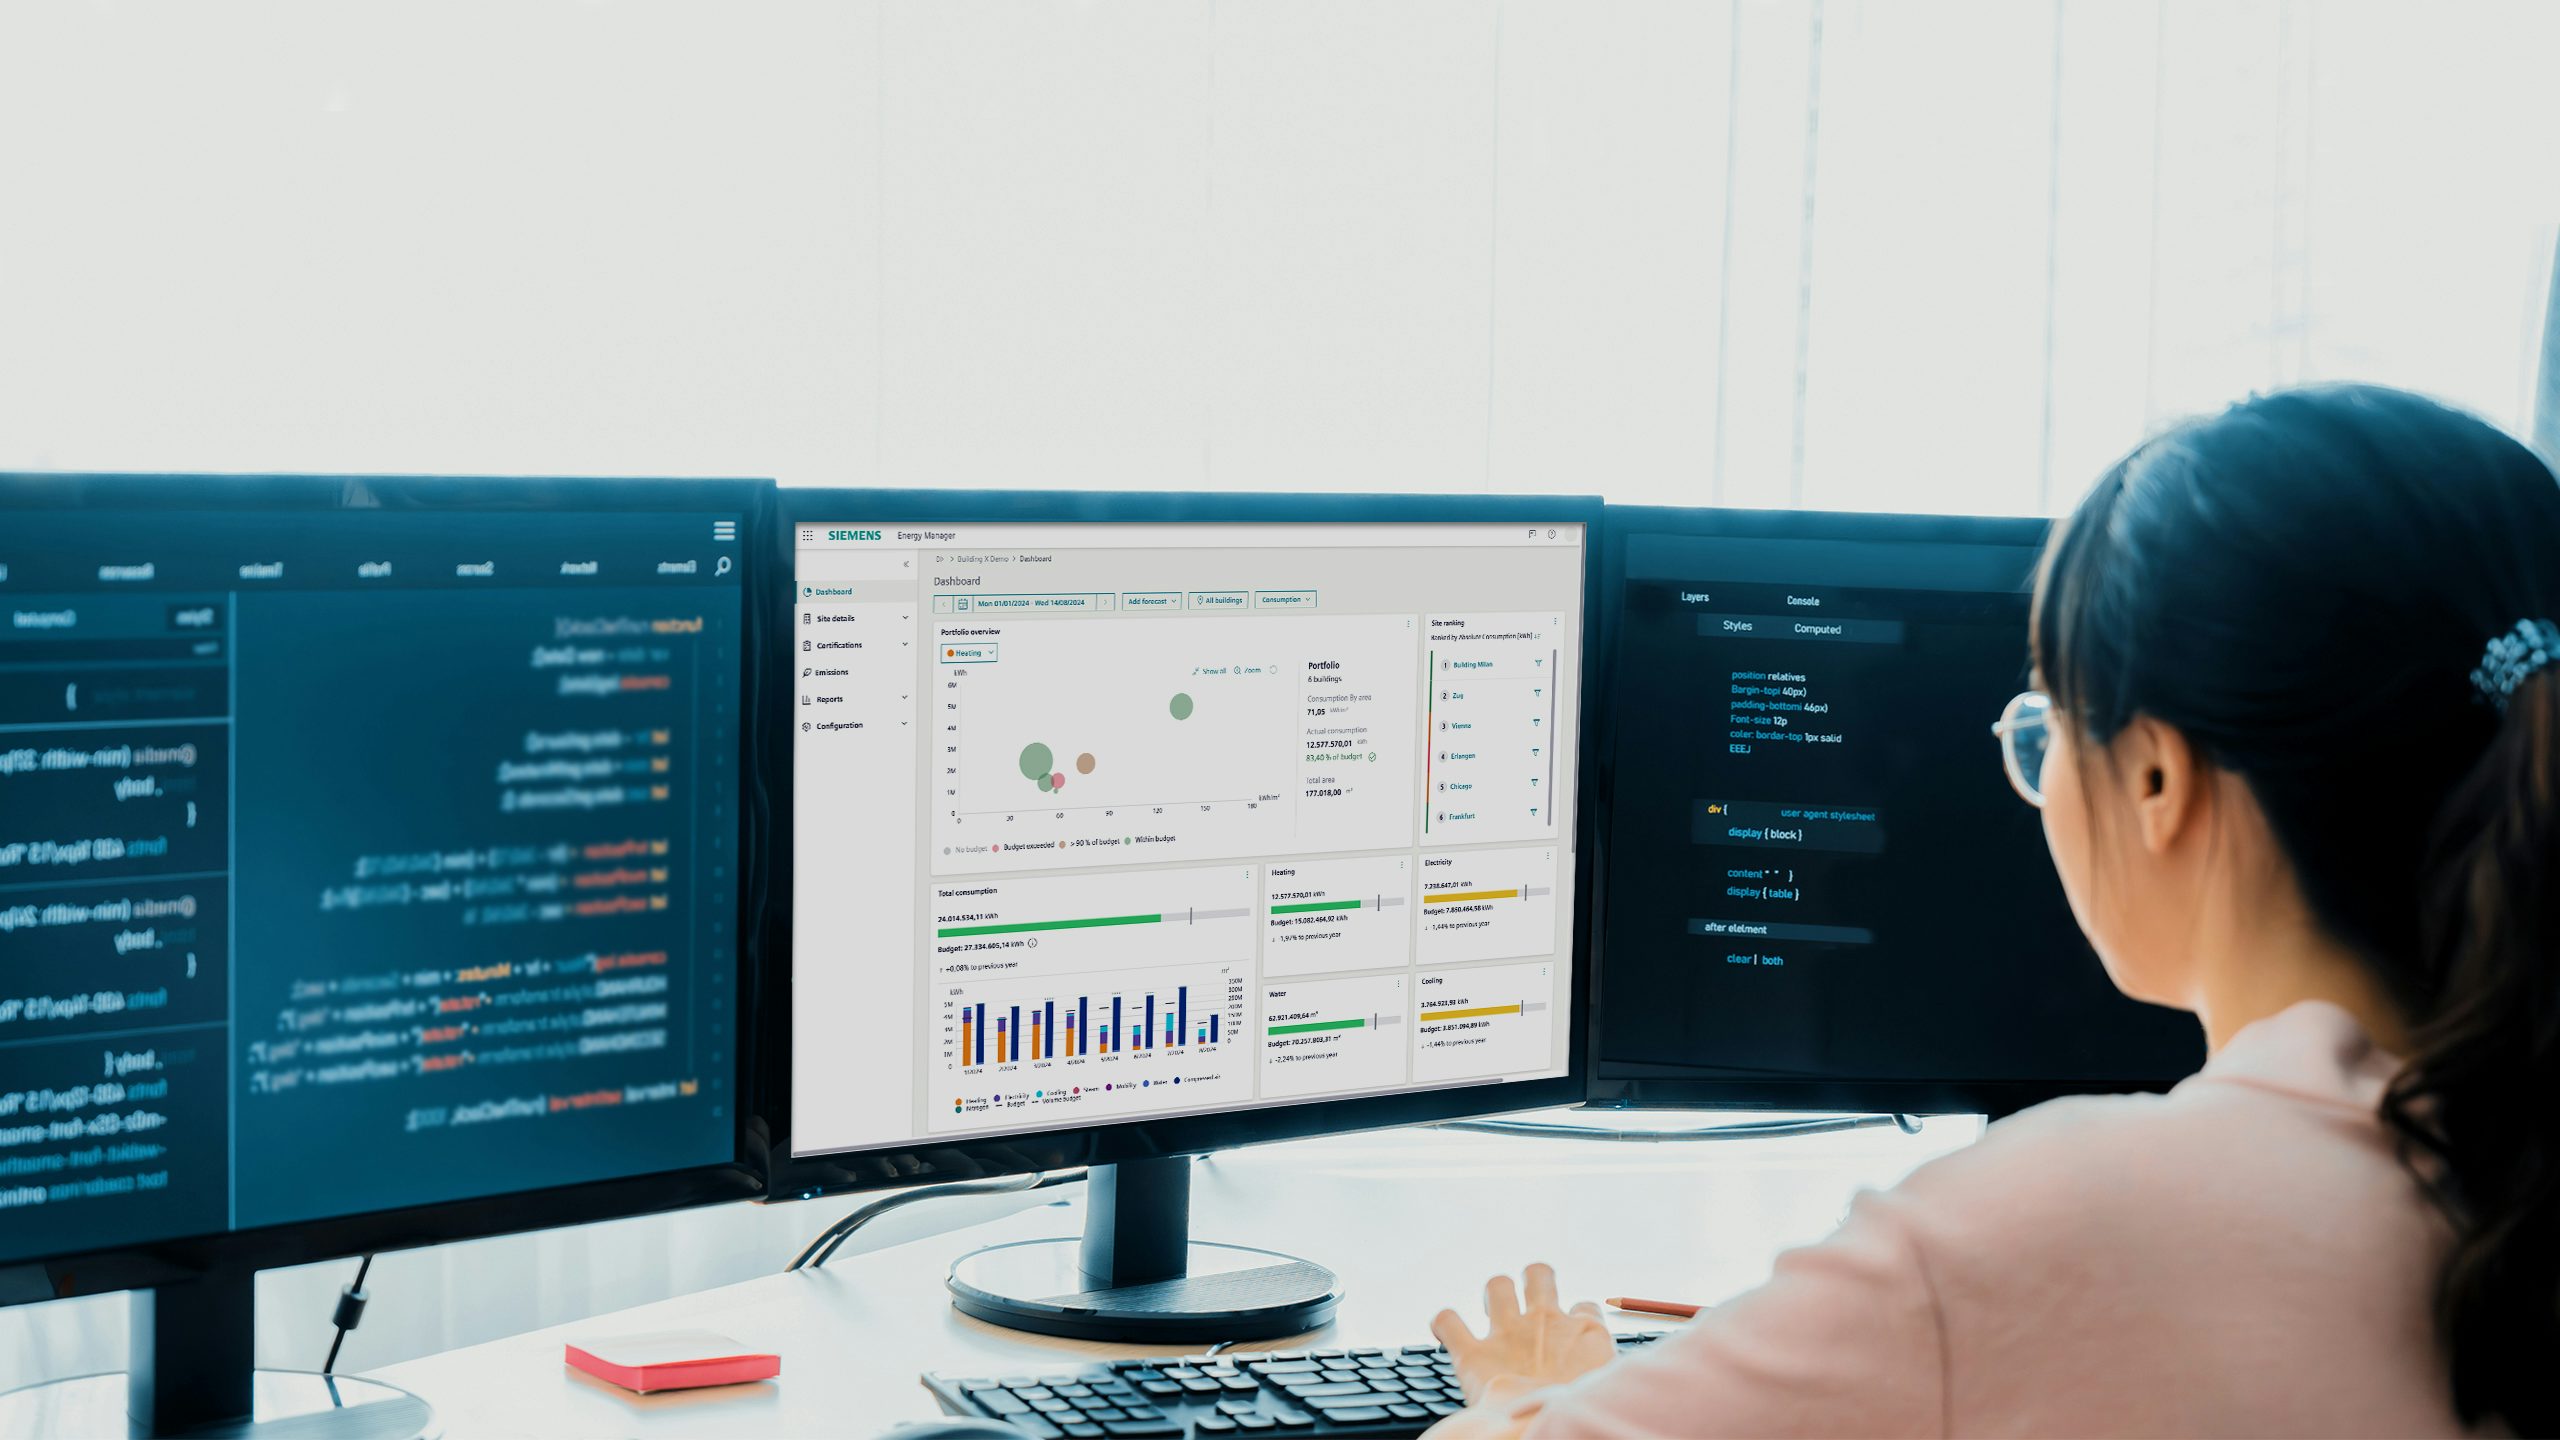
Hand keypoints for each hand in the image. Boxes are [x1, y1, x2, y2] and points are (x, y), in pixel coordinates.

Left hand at [1431, 1263, 1617, 1407]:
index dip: (1576, 1318)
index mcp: (1587, 1334)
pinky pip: (1448, 1320)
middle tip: (1525, 1311)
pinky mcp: (1474, 1355)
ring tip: (1489, 1313)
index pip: (1586, 1307)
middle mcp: (1547, 1323)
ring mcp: (1509, 1334)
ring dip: (1491, 1295)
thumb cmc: (1581, 1418)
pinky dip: (1444, 1323)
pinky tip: (1445, 1331)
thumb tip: (1595, 1378)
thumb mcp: (1604, 1390)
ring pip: (1497, 1285)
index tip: (1569, 1340)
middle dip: (1530, 1282)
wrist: (1543, 1434)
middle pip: (1539, 1274)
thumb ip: (1598, 1373)